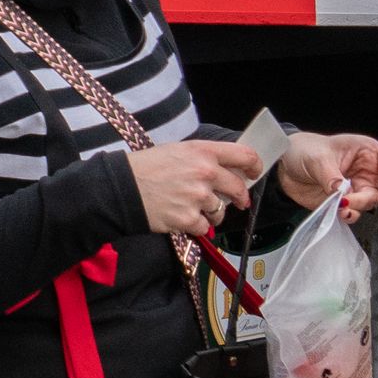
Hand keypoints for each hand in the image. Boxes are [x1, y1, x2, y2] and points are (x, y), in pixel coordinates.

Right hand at [128, 139, 262, 235]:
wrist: (122, 188)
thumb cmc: (146, 167)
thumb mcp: (177, 151)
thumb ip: (204, 158)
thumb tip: (227, 171)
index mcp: (202, 152)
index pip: (244, 155)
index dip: (254, 165)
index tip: (253, 173)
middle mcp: (204, 172)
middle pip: (238, 188)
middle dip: (240, 197)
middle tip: (237, 202)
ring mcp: (197, 197)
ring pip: (221, 211)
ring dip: (213, 213)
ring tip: (193, 208)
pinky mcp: (189, 218)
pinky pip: (204, 226)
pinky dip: (195, 225)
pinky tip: (181, 216)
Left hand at [277, 130, 377, 221]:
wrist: (283, 165)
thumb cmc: (304, 149)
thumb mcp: (318, 157)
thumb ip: (333, 177)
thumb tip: (343, 194)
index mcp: (369, 153)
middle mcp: (367, 172)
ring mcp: (357, 188)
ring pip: (371, 203)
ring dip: (360, 205)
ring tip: (343, 201)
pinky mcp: (345, 203)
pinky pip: (355, 213)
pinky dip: (350, 215)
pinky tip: (341, 211)